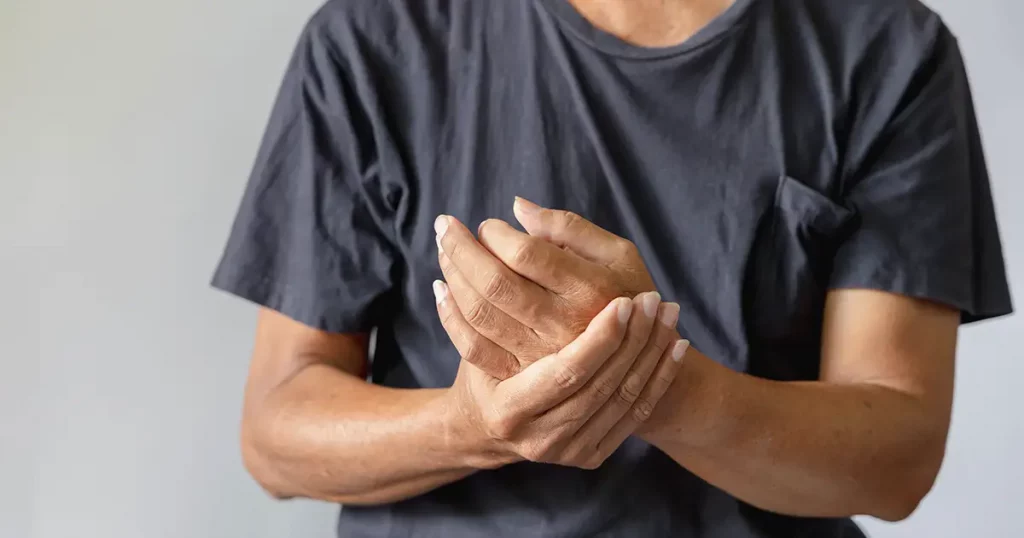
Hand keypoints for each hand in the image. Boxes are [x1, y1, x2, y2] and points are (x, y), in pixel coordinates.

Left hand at [435, 198, 662, 378]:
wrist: (637, 367)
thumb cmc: (626, 295)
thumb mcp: (619, 254)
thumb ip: (570, 227)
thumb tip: (518, 207)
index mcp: (591, 289)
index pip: (526, 254)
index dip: (496, 234)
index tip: (487, 225)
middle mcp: (564, 326)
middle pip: (495, 284)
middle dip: (461, 249)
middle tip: (444, 226)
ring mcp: (541, 356)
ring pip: (479, 314)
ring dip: (452, 277)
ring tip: (443, 252)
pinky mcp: (522, 377)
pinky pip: (473, 348)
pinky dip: (449, 316)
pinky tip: (442, 291)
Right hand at [435, 281, 687, 469]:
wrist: (489, 428)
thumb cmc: (485, 368)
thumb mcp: (480, 331)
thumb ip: (503, 278)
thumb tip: (522, 209)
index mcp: (509, 407)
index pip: (566, 372)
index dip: (599, 338)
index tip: (624, 301)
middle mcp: (539, 437)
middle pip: (602, 385)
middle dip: (633, 340)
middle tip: (653, 298)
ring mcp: (567, 450)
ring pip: (622, 398)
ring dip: (651, 352)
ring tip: (669, 311)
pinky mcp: (590, 455)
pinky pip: (634, 413)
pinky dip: (658, 377)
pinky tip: (676, 343)